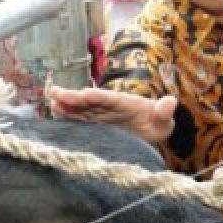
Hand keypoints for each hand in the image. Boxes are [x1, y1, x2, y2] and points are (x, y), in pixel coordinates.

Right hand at [48, 84, 176, 142]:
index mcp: (126, 103)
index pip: (111, 99)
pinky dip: (69, 116)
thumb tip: (171, 101)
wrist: (149, 130)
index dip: (99, 96)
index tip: (86, 94)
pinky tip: (56, 113)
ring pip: (82, 109)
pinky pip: (81, 120)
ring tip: (52, 101)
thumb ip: (165, 112)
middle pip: (91, 102)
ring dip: (68, 105)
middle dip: (75, 98)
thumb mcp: (164, 121)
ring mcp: (101, 115)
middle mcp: (110, 107)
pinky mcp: (96, 125)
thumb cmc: (157, 124)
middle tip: (56, 93)